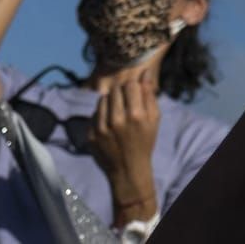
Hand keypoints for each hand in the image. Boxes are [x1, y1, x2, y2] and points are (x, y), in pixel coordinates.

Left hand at [89, 68, 160, 222]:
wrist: (127, 170)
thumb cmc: (144, 142)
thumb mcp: (154, 119)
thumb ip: (149, 95)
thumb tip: (144, 73)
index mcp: (135, 115)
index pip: (130, 85)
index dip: (133, 86)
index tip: (134, 92)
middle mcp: (116, 120)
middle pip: (115, 90)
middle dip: (120, 92)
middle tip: (125, 101)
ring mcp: (101, 128)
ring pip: (102, 100)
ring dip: (110, 101)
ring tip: (116, 111)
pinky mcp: (90, 135)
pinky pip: (94, 114)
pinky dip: (101, 114)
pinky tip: (108, 123)